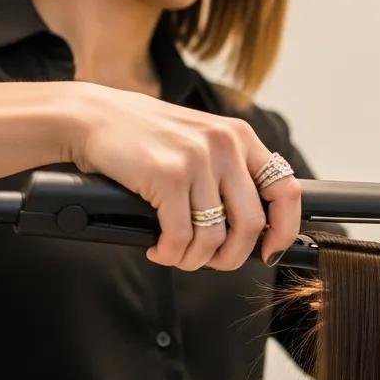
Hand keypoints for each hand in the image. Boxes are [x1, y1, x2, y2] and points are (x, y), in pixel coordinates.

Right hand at [64, 81, 300, 271]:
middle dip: (232, 257)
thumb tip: (254, 227)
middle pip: (251, 224)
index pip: (286, 189)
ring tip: (177, 254)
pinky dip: (170, 253)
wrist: (93, 117)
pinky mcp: (167, 176)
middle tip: (211, 262)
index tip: (270, 251)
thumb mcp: (200, 141)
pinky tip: (159, 248)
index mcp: (240, 137)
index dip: (284, 229)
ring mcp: (197, 160)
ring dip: (195, 259)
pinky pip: (181, 237)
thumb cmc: (145, 136)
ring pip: (214, 237)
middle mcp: (225, 145)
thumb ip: (229, 172)